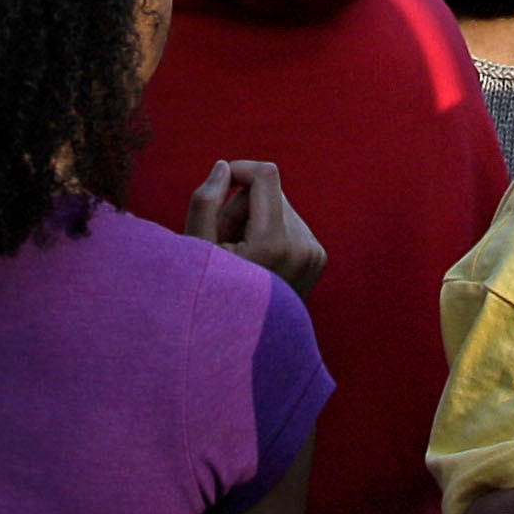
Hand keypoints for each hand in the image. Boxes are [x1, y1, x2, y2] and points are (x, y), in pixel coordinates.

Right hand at [184, 158, 326, 297]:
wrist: (241, 346)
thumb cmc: (208, 297)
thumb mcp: (195, 249)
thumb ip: (205, 202)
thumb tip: (225, 166)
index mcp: (275, 243)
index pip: (266, 175)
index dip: (239, 171)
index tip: (219, 185)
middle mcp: (303, 247)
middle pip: (269, 190)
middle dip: (241, 207)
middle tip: (222, 245)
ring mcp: (315, 254)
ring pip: (278, 206)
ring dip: (253, 222)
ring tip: (237, 260)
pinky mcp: (318, 259)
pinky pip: (289, 223)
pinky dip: (268, 234)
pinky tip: (255, 265)